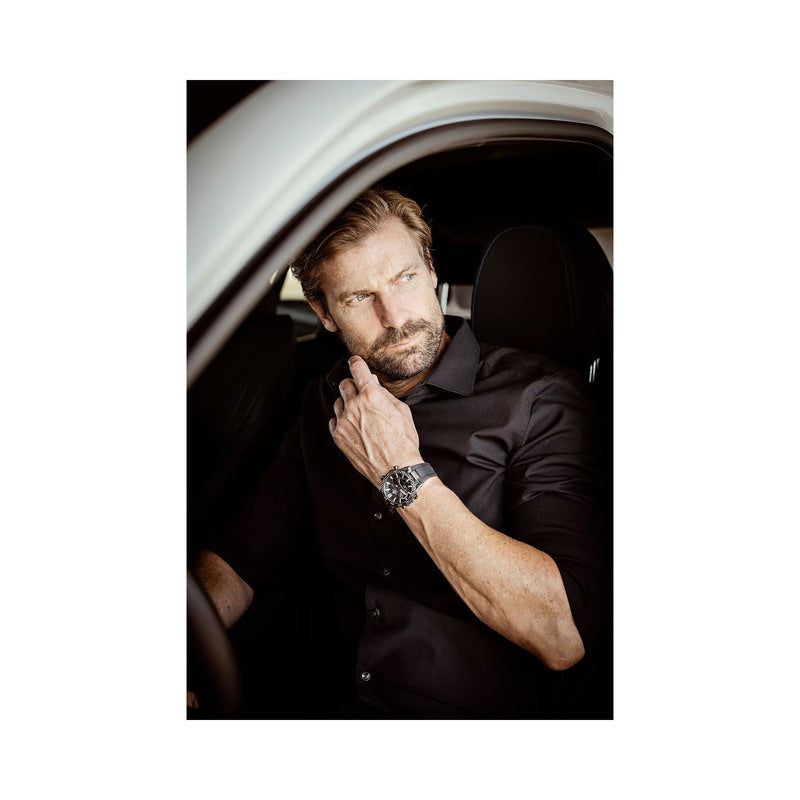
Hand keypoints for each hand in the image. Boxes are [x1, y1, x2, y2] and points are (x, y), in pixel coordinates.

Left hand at [329, 356, 421, 484]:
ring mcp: (343, 422)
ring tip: (360, 415)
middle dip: (352, 385)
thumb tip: (373, 383)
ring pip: (338, 402)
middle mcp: (354, 406)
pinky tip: (354, 427)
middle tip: (361, 393)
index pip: (357, 368)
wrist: (395, 469)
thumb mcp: (401, 411)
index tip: (355, 363)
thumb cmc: (402, 441)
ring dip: (347, 403)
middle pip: (344, 384)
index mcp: (371, 395)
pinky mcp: (338, 436)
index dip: (356, 363)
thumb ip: (384, 394)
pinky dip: (341, 420)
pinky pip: (334, 420)